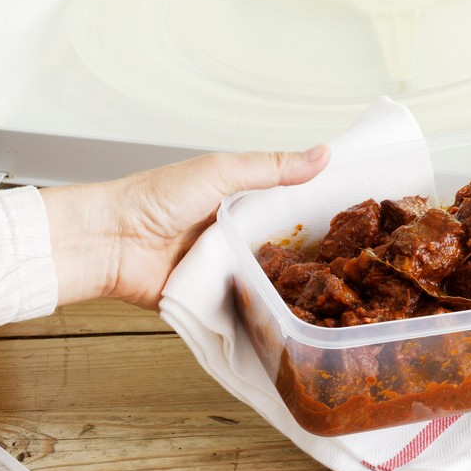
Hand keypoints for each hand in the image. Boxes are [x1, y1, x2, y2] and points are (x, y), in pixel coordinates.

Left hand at [40, 146, 329, 308]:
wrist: (109, 243)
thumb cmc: (154, 198)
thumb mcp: (221, 172)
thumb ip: (272, 168)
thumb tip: (323, 154)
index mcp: (241, 201)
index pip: (292, 205)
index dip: (322, 211)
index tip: (362, 217)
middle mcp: (237, 235)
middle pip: (286, 246)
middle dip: (314, 256)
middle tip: (358, 264)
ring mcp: (226, 269)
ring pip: (270, 280)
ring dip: (290, 286)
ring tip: (335, 295)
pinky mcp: (213, 300)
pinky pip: (245, 308)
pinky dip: (262, 312)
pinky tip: (292, 317)